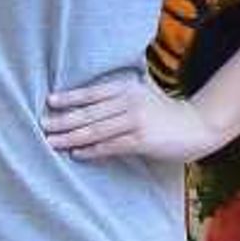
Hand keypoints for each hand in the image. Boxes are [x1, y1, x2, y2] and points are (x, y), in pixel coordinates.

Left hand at [43, 73, 218, 165]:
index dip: (70, 97)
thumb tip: (95, 92)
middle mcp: (129, 101)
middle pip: (89, 112)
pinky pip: (110, 146)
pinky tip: (76, 153)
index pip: (92, 92)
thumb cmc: (166, 112)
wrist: (197, 125)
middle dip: (63, 120)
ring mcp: (135, 120)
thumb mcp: (145, 92)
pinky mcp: (142, 139)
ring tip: (51, 142)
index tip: (48, 102)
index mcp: (127, 87)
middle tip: (41, 125)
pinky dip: (92, 150)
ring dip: (71, 137)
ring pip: (96, 130)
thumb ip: (122, 91)